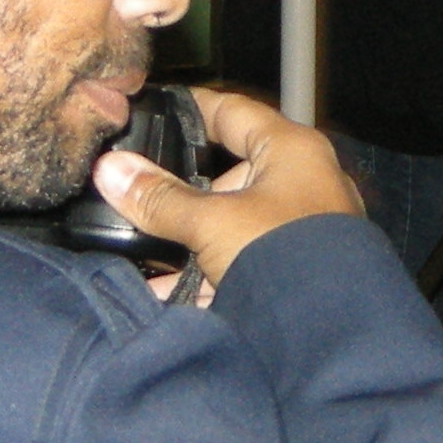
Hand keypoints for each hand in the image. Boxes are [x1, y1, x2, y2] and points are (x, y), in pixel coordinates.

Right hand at [95, 88, 361, 294]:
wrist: (331, 335)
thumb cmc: (284, 256)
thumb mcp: (211, 223)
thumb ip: (159, 198)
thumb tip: (111, 170)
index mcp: (292, 150)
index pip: (233, 111)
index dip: (193, 107)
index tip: (158, 107)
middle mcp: (304, 182)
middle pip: (230, 175)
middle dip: (184, 196)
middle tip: (142, 201)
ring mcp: (304, 229)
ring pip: (234, 224)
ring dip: (191, 242)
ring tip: (144, 254)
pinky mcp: (299, 271)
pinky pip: (244, 262)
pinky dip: (208, 275)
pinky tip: (168, 293)